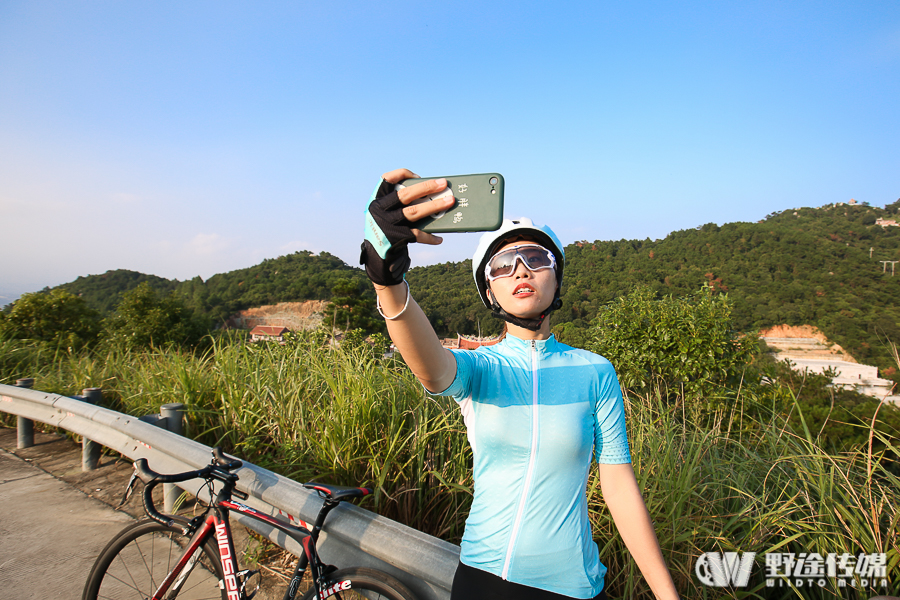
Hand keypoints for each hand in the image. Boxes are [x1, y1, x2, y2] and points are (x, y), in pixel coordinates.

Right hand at [360, 168, 455, 285]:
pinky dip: (430, 237)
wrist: (375, 257)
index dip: (402, 174)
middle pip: (405, 194)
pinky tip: (439, 238)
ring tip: (449, 202)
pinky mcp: (395, 238)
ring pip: (414, 212)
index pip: (386, 179)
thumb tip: (431, 194)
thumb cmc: (386, 229)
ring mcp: (387, 224)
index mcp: (376, 199)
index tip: (417, 176)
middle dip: (427, 187)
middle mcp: (379, 210)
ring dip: (434, 206)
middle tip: (443, 184)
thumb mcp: (385, 213)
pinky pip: (417, 235)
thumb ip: (399, 203)